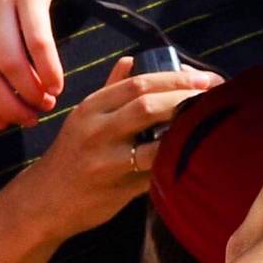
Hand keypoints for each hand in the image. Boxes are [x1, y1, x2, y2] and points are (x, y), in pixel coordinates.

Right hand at [7, 58, 222, 243]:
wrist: (44, 201)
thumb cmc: (72, 156)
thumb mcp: (84, 118)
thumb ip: (111, 90)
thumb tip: (133, 61)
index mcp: (92, 107)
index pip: (138, 83)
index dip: (175, 78)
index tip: (206, 78)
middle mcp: (96, 130)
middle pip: (147, 105)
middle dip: (187, 98)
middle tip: (218, 98)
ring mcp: (106, 161)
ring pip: (155, 142)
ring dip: (187, 132)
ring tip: (212, 125)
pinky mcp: (117, 189)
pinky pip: (156, 174)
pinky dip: (177, 164)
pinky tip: (197, 157)